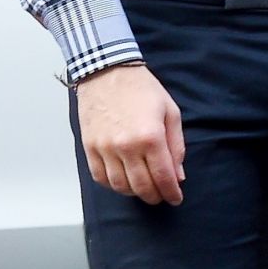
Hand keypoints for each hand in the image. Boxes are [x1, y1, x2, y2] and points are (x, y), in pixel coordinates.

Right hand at [77, 63, 185, 205]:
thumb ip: (176, 146)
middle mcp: (126, 146)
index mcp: (150, 136)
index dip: (171, 193)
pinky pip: (100, 177)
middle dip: (155, 196)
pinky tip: (122, 180)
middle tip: (161, 195)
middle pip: (142, 187)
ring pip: (120, 186)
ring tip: (143, 188)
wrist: (107, 71)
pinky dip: (113, 185)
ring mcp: (105, 148)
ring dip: (134, 193)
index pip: (163, 177)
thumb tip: (177, 175)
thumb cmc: (140, 88)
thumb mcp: (170, 112)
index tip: (175, 198)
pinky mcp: (90, 146)